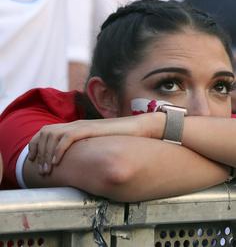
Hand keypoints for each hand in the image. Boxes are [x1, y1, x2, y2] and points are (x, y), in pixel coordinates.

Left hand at [27, 114, 159, 174]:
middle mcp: (76, 124)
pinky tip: (57, 162)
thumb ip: (88, 151)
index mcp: (76, 127)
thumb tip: (79, 165)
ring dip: (46, 154)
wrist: (139, 128)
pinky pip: (67, 138)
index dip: (36, 145)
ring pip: (52, 136)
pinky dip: (58, 150)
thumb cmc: (122, 139)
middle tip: (42, 171)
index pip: (46, 131)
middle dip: (39, 153)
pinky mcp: (89, 129)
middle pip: (44, 133)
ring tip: (48, 170)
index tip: (35, 162)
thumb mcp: (99, 146)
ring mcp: (82, 126)